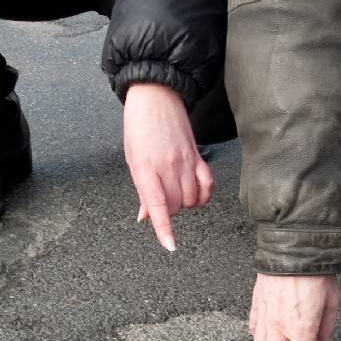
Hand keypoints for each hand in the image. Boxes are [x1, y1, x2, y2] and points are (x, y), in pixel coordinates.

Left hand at [123, 82, 211, 251]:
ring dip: (184, 204)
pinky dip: (203, 196)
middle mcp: (168, 166)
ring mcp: (186, 160)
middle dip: (169, 211)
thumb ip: (141, 189)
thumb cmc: (138, 125)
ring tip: (174, 193)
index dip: (164, 228)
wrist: (155, 95)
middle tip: (160, 201)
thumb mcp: (132, 158)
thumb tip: (145, 216)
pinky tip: (196, 195)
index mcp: (146, 167)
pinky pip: (207, 184)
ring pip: (191, 199)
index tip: (170, 245)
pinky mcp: (197, 155)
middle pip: (176, 206)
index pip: (157, 205)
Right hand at [249, 272, 340, 340]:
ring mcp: (265, 316)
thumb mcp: (334, 300)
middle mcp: (280, 327)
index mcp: (303, 329)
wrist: (292, 246)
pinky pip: (253, 331)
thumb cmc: (316, 272)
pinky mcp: (255, 305)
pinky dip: (259, 340)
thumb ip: (329, 327)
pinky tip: (267, 338)